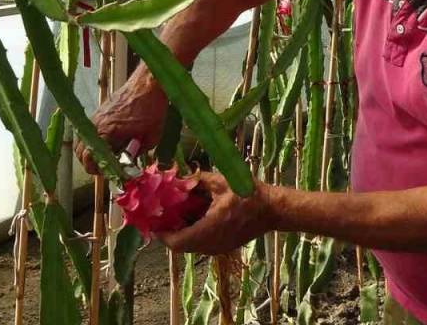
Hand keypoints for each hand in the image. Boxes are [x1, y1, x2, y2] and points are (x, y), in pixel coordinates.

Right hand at [74, 70, 167, 173]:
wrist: (149, 82)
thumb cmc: (153, 109)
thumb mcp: (151, 138)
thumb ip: (136, 154)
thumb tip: (128, 165)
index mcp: (107, 132)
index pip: (89, 158)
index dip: (98, 170)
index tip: (110, 174)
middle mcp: (95, 124)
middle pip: (80, 151)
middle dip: (90, 163)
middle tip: (106, 168)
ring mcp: (95, 116)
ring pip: (81, 140)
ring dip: (89, 152)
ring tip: (105, 158)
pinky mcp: (99, 111)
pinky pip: (87, 130)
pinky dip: (91, 140)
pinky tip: (106, 144)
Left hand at [159, 173, 274, 254]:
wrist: (273, 210)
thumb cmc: (248, 193)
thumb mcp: (222, 181)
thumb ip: (198, 180)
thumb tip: (179, 178)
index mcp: (210, 228)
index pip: (177, 242)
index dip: (162, 234)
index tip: (153, 222)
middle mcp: (212, 243)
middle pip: (182, 246)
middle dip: (170, 232)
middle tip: (163, 216)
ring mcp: (218, 248)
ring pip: (191, 246)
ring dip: (182, 233)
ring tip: (177, 214)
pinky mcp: (224, 246)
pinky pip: (201, 244)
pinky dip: (193, 233)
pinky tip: (194, 216)